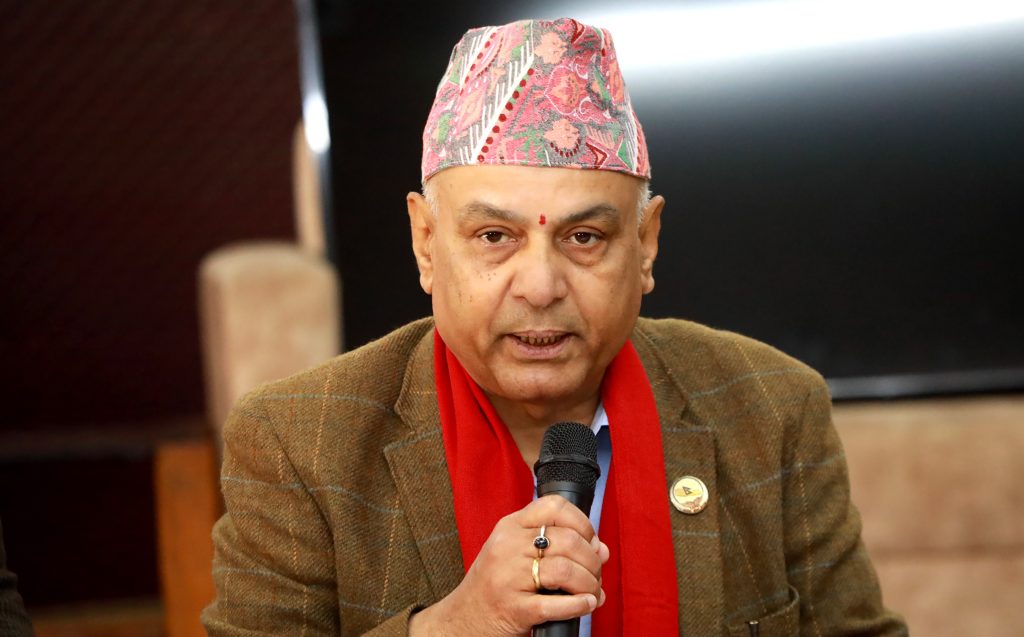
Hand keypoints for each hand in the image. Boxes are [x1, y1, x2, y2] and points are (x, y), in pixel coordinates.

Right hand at [409, 494, 609, 636]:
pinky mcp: (514, 609)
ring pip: (565, 571)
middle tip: (596, 573)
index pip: (554, 506)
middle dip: (592, 560)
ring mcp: (509, 578)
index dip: (582, 522)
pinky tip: (587, 604)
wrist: (463, 619)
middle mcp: (507, 547)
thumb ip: (555, 545)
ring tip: (593, 592)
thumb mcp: (514, 553)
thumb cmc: (494, 585)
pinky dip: (580, 605)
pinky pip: (556, 604)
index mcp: (509, 527)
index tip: (590, 540)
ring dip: (590, 583)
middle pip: (567, 541)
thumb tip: (601, 549)